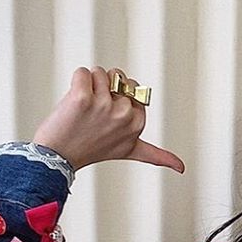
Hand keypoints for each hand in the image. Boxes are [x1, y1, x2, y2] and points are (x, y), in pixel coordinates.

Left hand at [32, 67, 184, 173]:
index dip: (119, 98)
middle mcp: (124, 116)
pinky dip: (74, 83)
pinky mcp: (83, 97)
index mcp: (137, 124)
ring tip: (83, 111)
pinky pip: (82, 72)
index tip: (109, 119)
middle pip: (117, 78)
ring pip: (100, 73)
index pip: (132, 90)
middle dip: (105, 90)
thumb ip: (156, 155)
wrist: (59, 156)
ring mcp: (104, 107)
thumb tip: (182, 168)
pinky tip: (73, 103)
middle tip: (94, 115)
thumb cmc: (91, 150)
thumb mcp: (130, 151)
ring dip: (88, 86)